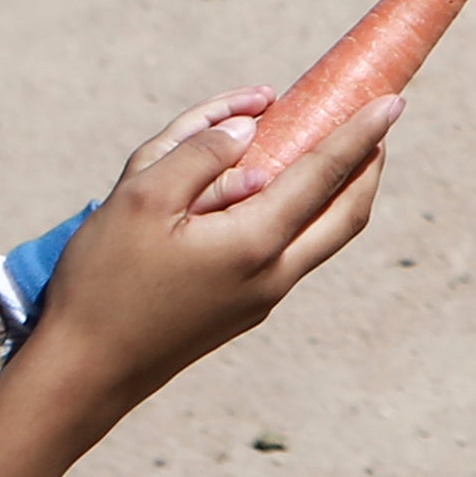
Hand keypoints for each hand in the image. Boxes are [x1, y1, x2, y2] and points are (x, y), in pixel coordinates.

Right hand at [25, 92, 392, 421]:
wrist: (81, 375)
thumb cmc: (105, 282)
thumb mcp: (140, 197)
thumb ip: (199, 153)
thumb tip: (251, 127)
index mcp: (256, 242)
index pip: (325, 173)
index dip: (361, 132)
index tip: (393, 100)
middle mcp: (273, 275)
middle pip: (347, 214)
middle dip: (368, 166)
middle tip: (378, 126)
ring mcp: (260, 300)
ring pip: (323, 238)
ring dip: (340, 193)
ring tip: (338, 153)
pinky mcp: (241, 313)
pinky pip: (291, 253)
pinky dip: (303, 216)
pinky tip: (280, 195)